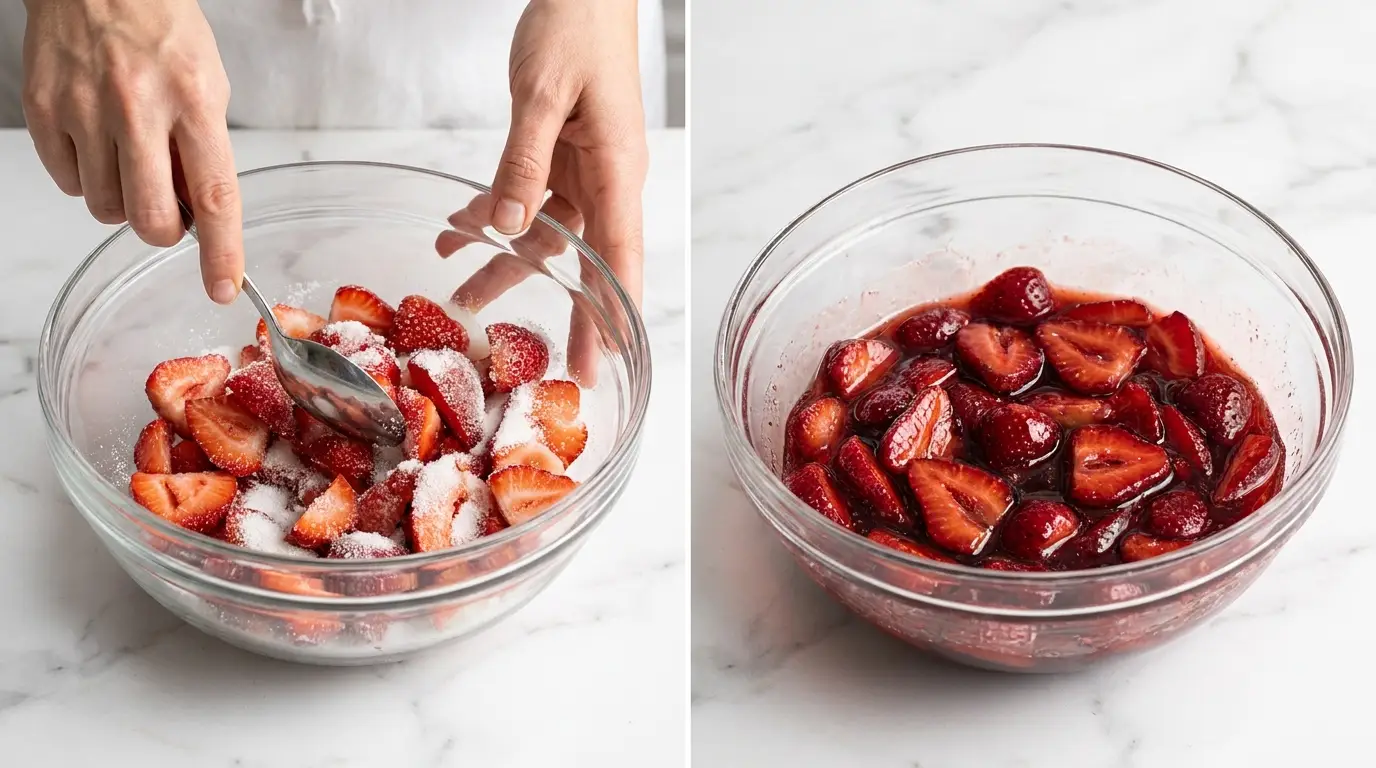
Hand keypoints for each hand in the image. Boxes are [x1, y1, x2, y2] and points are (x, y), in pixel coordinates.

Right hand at [22, 0, 243, 303]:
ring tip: (129, 158)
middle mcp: (137, 107)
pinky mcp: (44, 111)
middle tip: (167, 213)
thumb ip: (205, 151)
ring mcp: (84, 110)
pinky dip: (86, 179)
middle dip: (163, 232)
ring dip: (122, 201)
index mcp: (193, 101)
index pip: (214, 196)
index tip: (222, 287)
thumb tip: (198, 216)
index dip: (221, 252)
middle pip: (151, 217)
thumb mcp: (208, 84)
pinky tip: (97, 143)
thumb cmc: (161, 31)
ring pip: (105, 209)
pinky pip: (68, 184)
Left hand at [448, 0, 647, 385]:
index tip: (606, 357)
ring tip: (462, 297)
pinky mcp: (559, 153)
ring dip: (505, 262)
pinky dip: (490, 214)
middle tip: (563, 369)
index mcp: (617, 170)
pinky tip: (458, 231)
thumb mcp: (543, 95)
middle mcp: (606, 179)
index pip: (619, 256)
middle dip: (573, 313)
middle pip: (589, 260)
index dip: (613, 313)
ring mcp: (583, 169)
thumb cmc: (579, 28)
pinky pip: (525, 197)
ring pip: (546, 234)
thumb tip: (508, 225)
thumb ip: (523, 161)